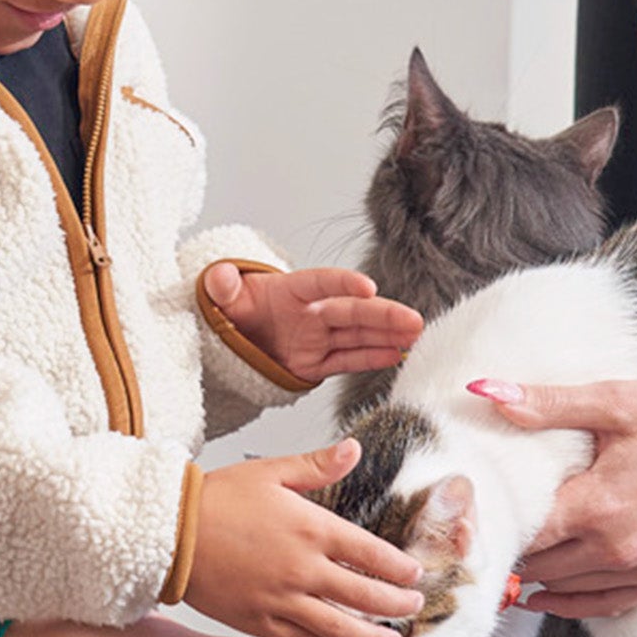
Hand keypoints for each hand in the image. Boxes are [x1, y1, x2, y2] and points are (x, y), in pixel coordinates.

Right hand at [182, 438, 424, 636]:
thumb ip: (317, 465)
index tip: (416, 576)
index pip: (373, 554)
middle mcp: (302, 569)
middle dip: (397, 606)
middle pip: (365, 596)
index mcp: (311, 528)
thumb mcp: (270, 472)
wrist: (168, 532)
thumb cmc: (217, 498)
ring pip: (340, 628)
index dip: (401, 569)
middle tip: (414, 609)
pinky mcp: (259, 623)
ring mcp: (281, 600)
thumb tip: (354, 449)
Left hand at [202, 264, 423, 382]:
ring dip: (387, 336)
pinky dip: (370, 358)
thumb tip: (219, 275)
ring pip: (357, 335)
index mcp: (291, 290)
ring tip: (417, 337)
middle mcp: (312, 312)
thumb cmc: (236, 308)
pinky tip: (395, 356)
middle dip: (383, 315)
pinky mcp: (316, 362)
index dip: (343, 282)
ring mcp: (318, 337)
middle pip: (351, 311)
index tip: (367, 286)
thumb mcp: (222, 297)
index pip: (320, 282)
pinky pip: (346, 360)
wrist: (235, 333)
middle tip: (413, 320)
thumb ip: (221, 287)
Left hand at [476, 374, 636, 618]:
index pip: (525, 532)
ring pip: (571, 591)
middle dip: (510, 555)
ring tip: (505, 567)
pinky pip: (611, 603)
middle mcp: (621, 548)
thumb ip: (547, 404)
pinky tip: (553, 595)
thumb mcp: (615, 400)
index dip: (494, 527)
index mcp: (600, 506)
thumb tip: (485, 391)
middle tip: (479, 544)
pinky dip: (578, 602)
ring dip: (539, 581)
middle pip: (542, 566)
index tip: (469, 518)